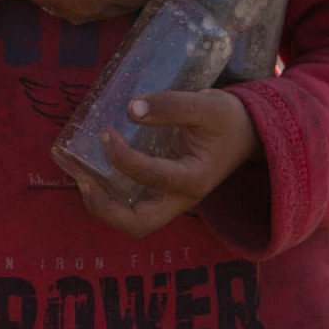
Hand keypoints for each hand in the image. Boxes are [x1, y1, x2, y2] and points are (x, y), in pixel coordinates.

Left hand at [71, 88, 258, 237]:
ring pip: (134, 222)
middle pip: (139, 224)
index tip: (107, 133)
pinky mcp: (164, 193)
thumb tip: (130, 110)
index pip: (152, 177)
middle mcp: (182, 198)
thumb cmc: (227, 119)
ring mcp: (172, 200)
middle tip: (82, 180)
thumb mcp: (206, 104)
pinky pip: (134, 206)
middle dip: (105, 208)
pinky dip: (111, 197)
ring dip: (104, 207)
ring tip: (81, 179)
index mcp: (195, 179)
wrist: (247, 133)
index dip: (123, 158)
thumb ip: (171, 105)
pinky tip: (93, 174)